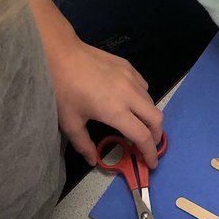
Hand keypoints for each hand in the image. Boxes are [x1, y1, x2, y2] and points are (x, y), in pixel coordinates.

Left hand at [29, 0, 162, 164]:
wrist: (62, 54)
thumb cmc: (63, 90)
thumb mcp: (69, 122)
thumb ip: (83, 144)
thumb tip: (93, 160)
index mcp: (116, 112)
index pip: (142, 136)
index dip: (149, 153)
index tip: (151, 163)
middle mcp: (130, 95)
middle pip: (157, 119)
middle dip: (156, 136)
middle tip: (147, 145)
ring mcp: (131, 79)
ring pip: (151, 102)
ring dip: (149, 117)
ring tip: (136, 123)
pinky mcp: (129, 67)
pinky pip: (143, 87)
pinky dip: (142, 99)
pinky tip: (129, 101)